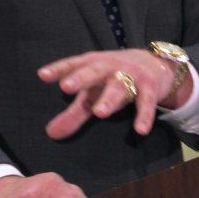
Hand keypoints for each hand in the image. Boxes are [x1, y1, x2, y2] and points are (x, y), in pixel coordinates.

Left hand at [39, 48, 191, 139]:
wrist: (156, 63)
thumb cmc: (116, 77)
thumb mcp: (95, 92)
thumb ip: (74, 113)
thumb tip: (51, 134)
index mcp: (94, 64)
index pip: (74, 64)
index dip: (59, 69)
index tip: (43, 75)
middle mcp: (111, 67)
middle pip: (94, 71)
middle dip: (81, 78)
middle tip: (66, 87)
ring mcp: (132, 75)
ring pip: (119, 86)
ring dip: (109, 99)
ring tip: (99, 113)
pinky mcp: (150, 88)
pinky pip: (146, 102)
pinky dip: (144, 116)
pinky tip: (140, 130)